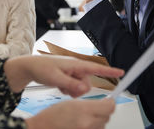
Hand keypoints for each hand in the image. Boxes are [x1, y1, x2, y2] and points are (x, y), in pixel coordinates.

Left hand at [4, 55, 123, 95]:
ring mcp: (71, 72)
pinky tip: (60, 86)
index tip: (122, 72)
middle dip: (79, 89)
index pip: (96, 68)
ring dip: (72, 90)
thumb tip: (84, 89)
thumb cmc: (42, 68)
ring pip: (81, 87)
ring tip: (61, 86)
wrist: (30, 66)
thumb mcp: (56, 77)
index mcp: (75, 64)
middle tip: (66, 87)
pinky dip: (68, 89)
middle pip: (87, 83)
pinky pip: (74, 87)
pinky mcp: (68, 77)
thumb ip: (71, 84)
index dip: (110, 71)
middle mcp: (75, 67)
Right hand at [25, 97, 115, 128]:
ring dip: (98, 121)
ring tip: (84, 118)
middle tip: (94, 108)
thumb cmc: (53, 115)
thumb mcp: (72, 103)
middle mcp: (88, 123)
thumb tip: (106, 103)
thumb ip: (90, 103)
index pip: (110, 106)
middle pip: (107, 116)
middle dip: (103, 111)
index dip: (111, 102)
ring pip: (102, 125)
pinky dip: (93, 128)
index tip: (109, 100)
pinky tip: (83, 125)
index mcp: (84, 110)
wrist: (43, 128)